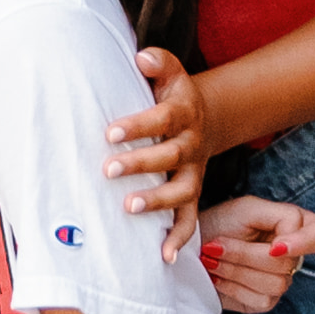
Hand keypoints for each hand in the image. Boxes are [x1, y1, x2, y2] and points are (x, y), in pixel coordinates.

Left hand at [109, 50, 212, 259]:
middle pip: (170, 156)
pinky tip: (165, 256)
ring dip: (158, 201)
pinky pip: (190, 219)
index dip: (138, 125)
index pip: (162, 119)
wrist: (206, 118)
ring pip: (182, 190)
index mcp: (183, 113)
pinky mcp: (193, 194)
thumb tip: (141, 56)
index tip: (110, 131)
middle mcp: (191, 145)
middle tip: (108, 169)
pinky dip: (180, 238)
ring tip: (130, 207)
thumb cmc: (173, 95)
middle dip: (140, 164)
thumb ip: (158, 63)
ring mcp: (194, 172)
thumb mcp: (171, 74)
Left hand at [204, 197, 314, 313]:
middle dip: (244, 255)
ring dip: (234, 270)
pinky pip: (259, 300)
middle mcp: (293, 255)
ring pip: (274, 284)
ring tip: (211, 258)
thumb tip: (284, 250)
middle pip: (286, 264)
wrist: (193, 246)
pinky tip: (216, 276)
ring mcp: (281, 280)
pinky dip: (232, 286)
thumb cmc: (221, 222)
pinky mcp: (265, 301)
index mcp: (295, 226)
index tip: (275, 246)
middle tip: (215, 245)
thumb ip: (278, 218)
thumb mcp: (248, 208)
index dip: (303, 243)